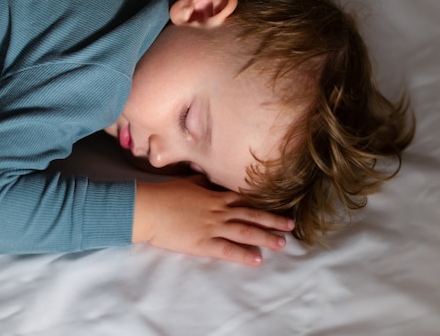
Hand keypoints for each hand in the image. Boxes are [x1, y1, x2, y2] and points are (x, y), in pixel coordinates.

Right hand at [133, 176, 294, 265]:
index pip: (244, 201)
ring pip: (245, 232)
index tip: (277, 207)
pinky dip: (243, 254)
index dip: (262, 205)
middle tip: (290, 225)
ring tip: (282, 243)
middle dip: (272, 220)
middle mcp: (218, 211)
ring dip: (265, 237)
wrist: (148, 208)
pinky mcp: (203, 244)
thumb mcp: (187, 183)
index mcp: (214, 197)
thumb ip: (202, 183)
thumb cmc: (165, 195)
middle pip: (251, 215)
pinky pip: (228, 250)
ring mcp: (212, 227)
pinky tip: (257, 259)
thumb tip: (208, 179)